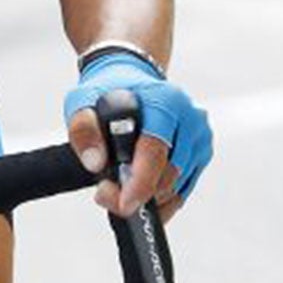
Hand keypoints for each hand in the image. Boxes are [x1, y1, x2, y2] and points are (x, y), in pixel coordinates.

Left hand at [63, 49, 212, 221]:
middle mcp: (191, 119)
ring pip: (177, 187)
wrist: (130, 79)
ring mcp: (199, 138)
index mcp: (165, 101)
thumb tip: (95, 162)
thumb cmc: (108, 91)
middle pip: (169, 174)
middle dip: (137, 193)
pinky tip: (138, 196)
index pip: (155, 150)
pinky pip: (183, 190)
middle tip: (105, 193)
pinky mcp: (200, 154)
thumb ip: (83, 129)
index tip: (125, 203)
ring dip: (147, 198)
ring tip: (116, 188)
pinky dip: (160, 200)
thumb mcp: (82, 101)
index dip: (140, 182)